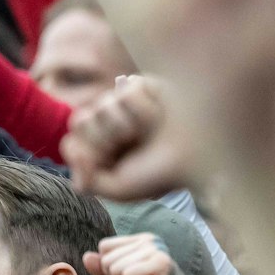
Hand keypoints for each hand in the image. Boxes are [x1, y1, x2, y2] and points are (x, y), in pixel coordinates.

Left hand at [61, 76, 190, 200]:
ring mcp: (124, 104)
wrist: (204, 154)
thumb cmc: (163, 173)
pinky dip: (144, 108)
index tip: (114, 165)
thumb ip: (87, 181)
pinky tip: (160, 114)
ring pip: (102, 106)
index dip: (90, 155)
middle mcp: (109, 125)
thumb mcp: (120, 189)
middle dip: (106, 139)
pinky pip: (126, 91)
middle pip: (80, 121)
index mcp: (100, 148)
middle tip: (134, 147)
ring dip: (128, 125)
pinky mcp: (143, 85)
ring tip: (151, 131)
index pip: (71, 143)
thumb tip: (70, 145)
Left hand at [82, 233, 213, 274]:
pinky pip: (128, 274)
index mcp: (140, 241)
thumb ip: (103, 272)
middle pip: (107, 259)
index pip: (104, 247)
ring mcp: (157, 249)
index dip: (112, 270)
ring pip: (116, 268)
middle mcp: (150, 240)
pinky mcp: (162, 262)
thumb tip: (86, 255)